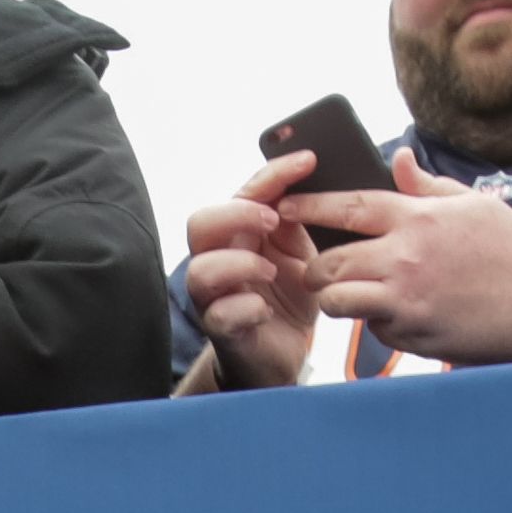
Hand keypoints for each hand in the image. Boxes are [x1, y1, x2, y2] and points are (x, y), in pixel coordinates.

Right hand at [180, 154, 328, 386]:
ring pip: (201, 270)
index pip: (242, 192)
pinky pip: (219, 315)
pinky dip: (246, 308)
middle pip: (200, 223)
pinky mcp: (221, 331)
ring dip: (240, 264)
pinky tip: (267, 310)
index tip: (308, 162)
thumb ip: (297, 219)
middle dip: (238, 215)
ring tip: (271, 272)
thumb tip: (311, 179)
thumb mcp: (300, 250)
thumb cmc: (287, 295)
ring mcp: (214, 297)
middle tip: (275, 220)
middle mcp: (217, 260)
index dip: (272, 174)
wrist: (285, 350)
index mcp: (237, 233)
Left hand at [306, 162, 511, 367]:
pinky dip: (377, 325)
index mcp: (420, 218)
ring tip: (349, 294)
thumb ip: (427, 187)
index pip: (349, 206)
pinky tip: (398, 316)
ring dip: (337, 299)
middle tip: (316, 270)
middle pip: (330, 261)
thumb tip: (397, 159)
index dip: (310, 205)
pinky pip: (374, 331)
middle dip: (315, 268)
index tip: (285, 206)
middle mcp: (408, 257)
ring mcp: (409, 300)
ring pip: (339, 301)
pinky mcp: (415, 336)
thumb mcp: (474, 206)